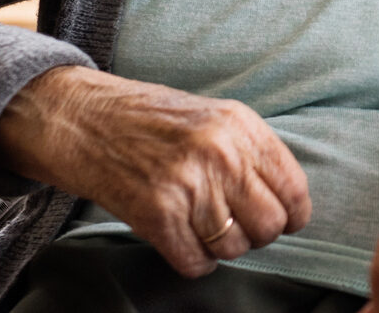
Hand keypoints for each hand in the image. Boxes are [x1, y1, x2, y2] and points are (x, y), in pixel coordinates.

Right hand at [0, 66, 311, 277]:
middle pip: (270, 224)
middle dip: (257, 234)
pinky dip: (194, 261)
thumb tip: (287, 199)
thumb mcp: (214, 116)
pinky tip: (184, 242)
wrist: (85, 120)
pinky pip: (196, 261)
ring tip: (204, 229)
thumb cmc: (151, 120)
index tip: (283, 220)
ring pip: (234, 248)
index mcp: (240, 125)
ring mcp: (188, 184)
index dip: (292, 214)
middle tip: (238, 226)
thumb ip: (251, 151)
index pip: (293, 188)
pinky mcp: (156, 214)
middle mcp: (220, 154)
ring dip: (222, 248)